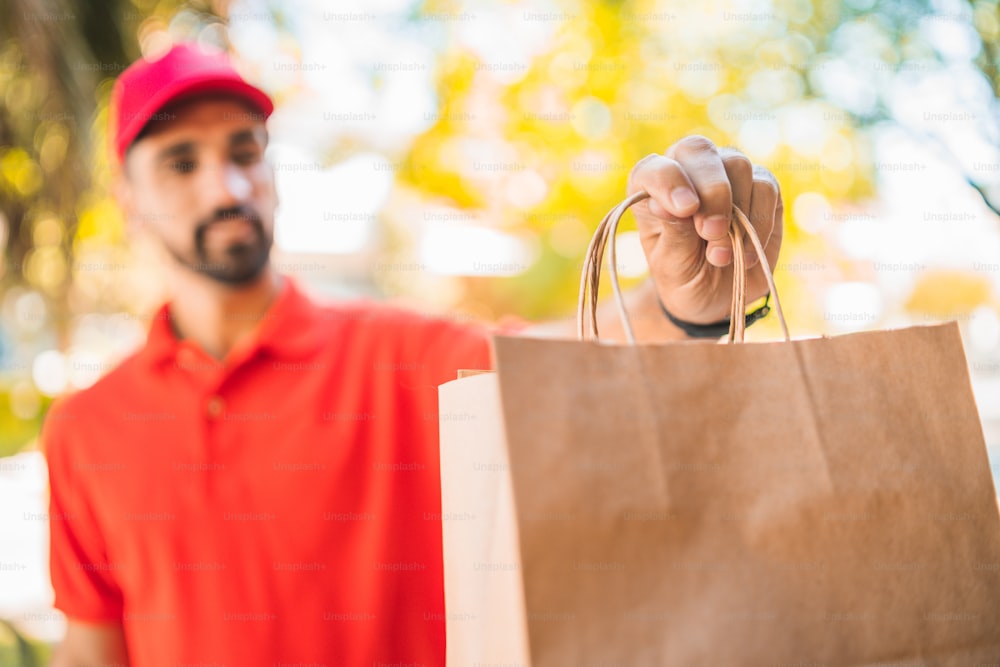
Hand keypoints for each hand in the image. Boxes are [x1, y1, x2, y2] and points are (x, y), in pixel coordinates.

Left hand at [627, 136, 782, 324]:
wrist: (718, 297)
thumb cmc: (684, 275)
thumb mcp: (672, 263)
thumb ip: (673, 232)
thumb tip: (663, 204)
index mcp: (652, 186)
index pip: (655, 167)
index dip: (669, 181)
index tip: (684, 210)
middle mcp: (688, 169)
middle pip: (700, 152)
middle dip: (711, 192)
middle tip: (711, 232)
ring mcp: (727, 173)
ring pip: (738, 165)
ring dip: (736, 212)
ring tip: (722, 256)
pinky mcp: (762, 186)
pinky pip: (765, 188)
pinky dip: (759, 222)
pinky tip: (746, 254)